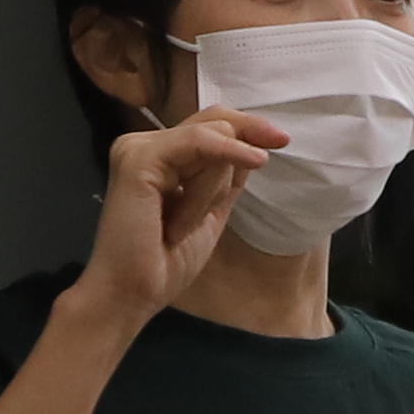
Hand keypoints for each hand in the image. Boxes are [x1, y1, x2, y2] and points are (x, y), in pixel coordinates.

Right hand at [72, 109, 279, 328]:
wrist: (131, 293)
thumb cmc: (165, 262)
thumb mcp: (210, 212)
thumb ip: (224, 179)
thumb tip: (252, 149)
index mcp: (160, 157)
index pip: (209, 126)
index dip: (246, 128)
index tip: (282, 140)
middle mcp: (144, 145)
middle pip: (212, 120)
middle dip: (247, 134)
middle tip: (279, 143)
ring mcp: (137, 148)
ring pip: (210, 137)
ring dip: (213, 187)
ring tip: (180, 227)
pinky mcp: (137, 158)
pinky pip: (197, 145)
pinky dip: (216, 166)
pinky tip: (249, 164)